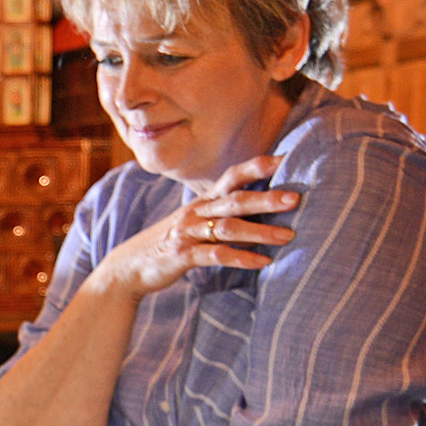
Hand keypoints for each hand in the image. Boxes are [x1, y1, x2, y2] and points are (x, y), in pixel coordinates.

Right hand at [92, 157, 299, 300]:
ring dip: (261, 232)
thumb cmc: (171, 242)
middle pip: (235, 200)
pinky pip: (216, 255)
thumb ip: (224, 214)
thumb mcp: (195, 222)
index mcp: (203, 201)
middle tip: (295, 198)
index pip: (233, 176)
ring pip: (229, 227)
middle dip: (266, 198)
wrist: (130, 266)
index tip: (286, 159)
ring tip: (288, 236)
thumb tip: (262, 213)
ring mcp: (189, 233)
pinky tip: (263, 263)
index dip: (258, 166)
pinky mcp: (183, 256)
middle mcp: (196, 212)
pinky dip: (241, 259)